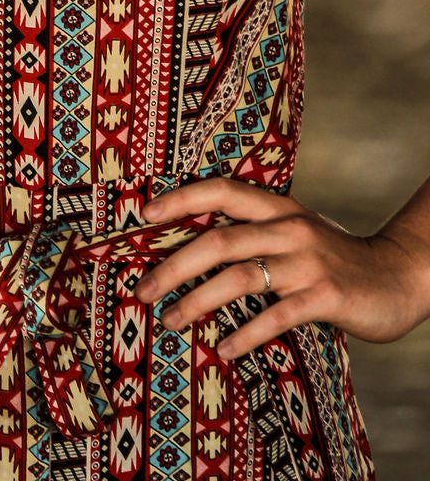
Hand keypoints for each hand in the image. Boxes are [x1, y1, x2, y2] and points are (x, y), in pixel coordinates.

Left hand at [133, 176, 429, 358]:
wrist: (397, 276)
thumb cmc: (334, 258)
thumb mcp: (295, 232)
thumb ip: (256, 232)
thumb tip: (194, 246)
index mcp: (279, 208)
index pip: (223, 191)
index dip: (182, 199)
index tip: (144, 213)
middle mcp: (289, 228)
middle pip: (219, 240)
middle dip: (174, 264)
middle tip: (142, 289)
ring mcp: (307, 262)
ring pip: (240, 277)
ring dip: (198, 300)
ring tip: (171, 320)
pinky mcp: (325, 296)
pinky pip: (275, 315)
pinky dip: (245, 333)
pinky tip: (223, 349)